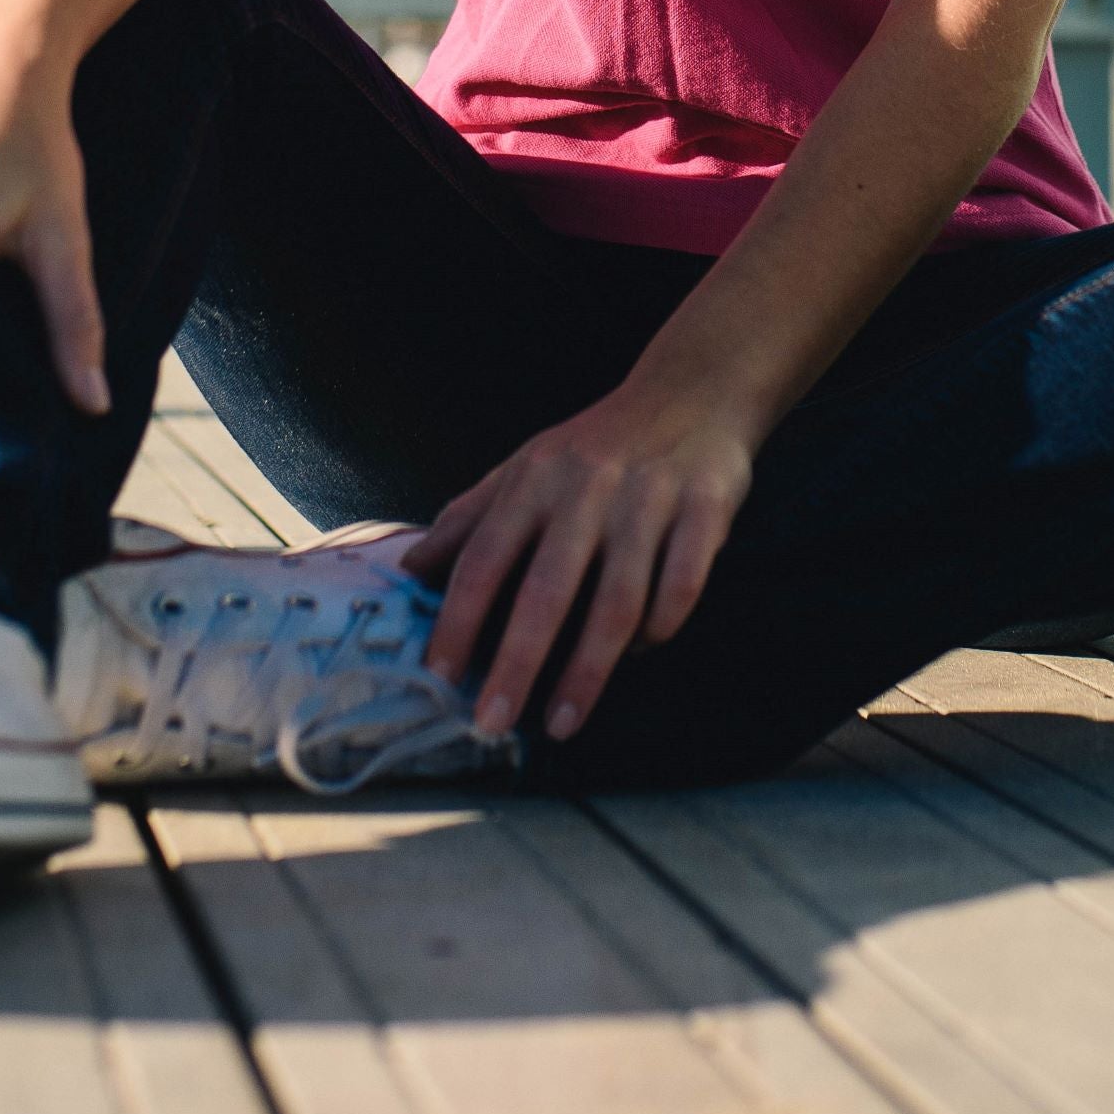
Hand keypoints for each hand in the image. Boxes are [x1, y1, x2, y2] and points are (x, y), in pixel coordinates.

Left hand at [404, 377, 756, 743]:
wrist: (693, 390)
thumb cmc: (597, 444)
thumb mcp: (525, 467)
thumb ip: (468, 518)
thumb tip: (408, 570)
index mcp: (534, 481)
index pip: (485, 559)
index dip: (459, 619)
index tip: (440, 676)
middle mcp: (587, 490)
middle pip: (548, 591)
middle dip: (517, 664)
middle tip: (494, 723)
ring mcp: (649, 500)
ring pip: (618, 601)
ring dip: (588, 670)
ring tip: (563, 722)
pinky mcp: (705, 509)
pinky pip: (682, 586)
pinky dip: (660, 627)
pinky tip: (640, 653)